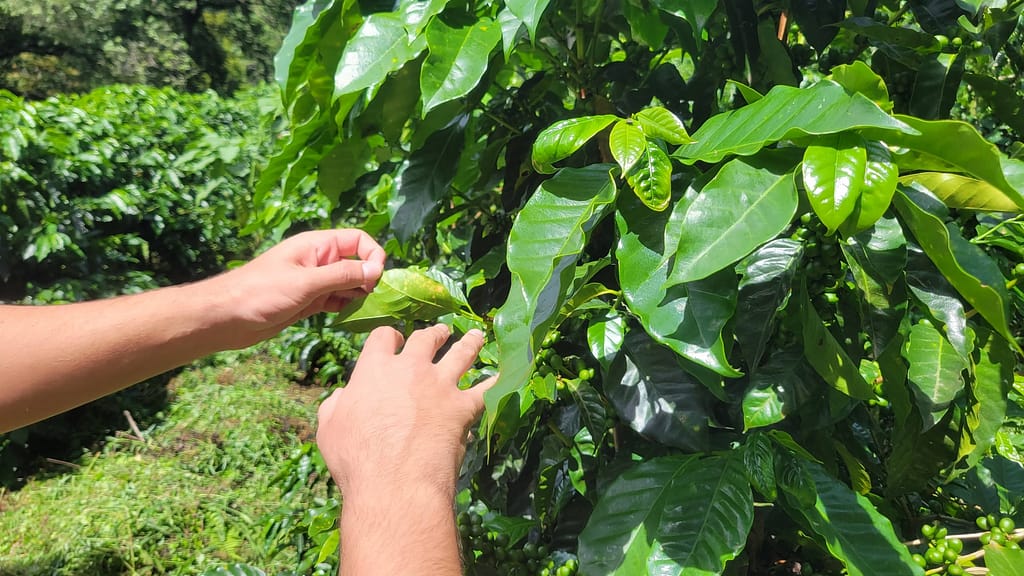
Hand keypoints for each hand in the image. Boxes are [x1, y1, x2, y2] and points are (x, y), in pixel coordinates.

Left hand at [207, 229, 384, 347]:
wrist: (227, 317)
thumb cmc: (261, 293)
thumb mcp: (306, 282)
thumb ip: (342, 274)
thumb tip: (376, 270)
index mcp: (317, 245)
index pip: (358, 240)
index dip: (372, 255)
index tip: (377, 278)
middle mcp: (319, 261)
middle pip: (357, 262)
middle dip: (370, 278)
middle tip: (375, 300)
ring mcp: (315, 282)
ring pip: (349, 284)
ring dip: (361, 296)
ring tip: (368, 311)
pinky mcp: (310, 302)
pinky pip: (338, 300)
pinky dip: (348, 307)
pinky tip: (353, 318)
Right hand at [316, 324, 493, 495]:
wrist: (395, 481)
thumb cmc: (356, 459)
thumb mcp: (330, 428)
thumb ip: (335, 406)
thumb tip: (341, 397)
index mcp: (375, 369)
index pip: (383, 337)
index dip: (390, 337)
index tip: (394, 340)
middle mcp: (410, 369)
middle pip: (425, 339)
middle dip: (433, 333)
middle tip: (440, 332)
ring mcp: (440, 386)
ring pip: (461, 354)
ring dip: (470, 343)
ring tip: (476, 336)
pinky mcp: (464, 407)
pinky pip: (486, 389)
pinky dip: (498, 381)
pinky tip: (508, 374)